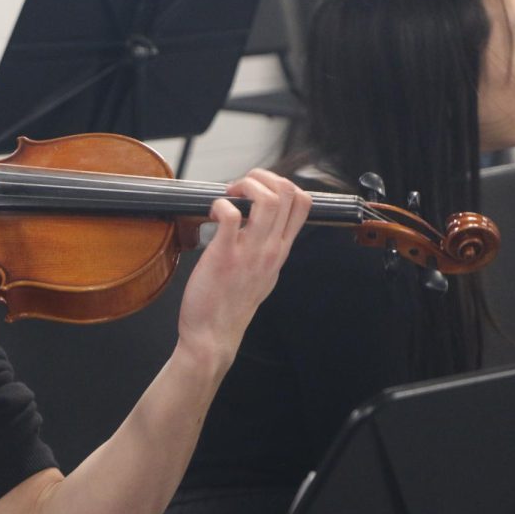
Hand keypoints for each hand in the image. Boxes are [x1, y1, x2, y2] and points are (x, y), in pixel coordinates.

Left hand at [177, 169, 310, 367]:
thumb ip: (266, 249)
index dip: (282, 184)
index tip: (257, 191)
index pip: (303, 203)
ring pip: (266, 199)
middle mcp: (270, 249)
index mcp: (280, 251)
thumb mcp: (262, 274)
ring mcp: (250, 252)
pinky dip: (220, 204)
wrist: (213, 336)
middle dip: (262, 177)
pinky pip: (230, 215)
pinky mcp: (224, 256)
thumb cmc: (230, 304)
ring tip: (228, 196)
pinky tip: (211, 214)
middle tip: (239, 189)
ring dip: (245, 186)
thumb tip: (259, 223)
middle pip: (289, 193)